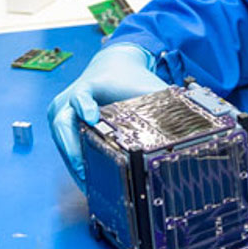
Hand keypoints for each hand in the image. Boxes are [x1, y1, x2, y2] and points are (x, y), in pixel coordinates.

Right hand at [47, 44, 167, 184]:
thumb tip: (187, 129)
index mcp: (91, 85)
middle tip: (87, 175)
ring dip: (72, 162)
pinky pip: (63, 143)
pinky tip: (85, 178)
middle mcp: (70, 97)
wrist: (114, 63)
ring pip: (61, 138)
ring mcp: (62, 109)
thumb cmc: (129, 78)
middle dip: (73, 151)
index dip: (84, 105)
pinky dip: (73, 159)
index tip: (91, 117)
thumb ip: (161, 106)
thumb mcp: (145, 88)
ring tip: (87, 185)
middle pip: (63, 125)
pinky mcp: (60, 120)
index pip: (82, 95)